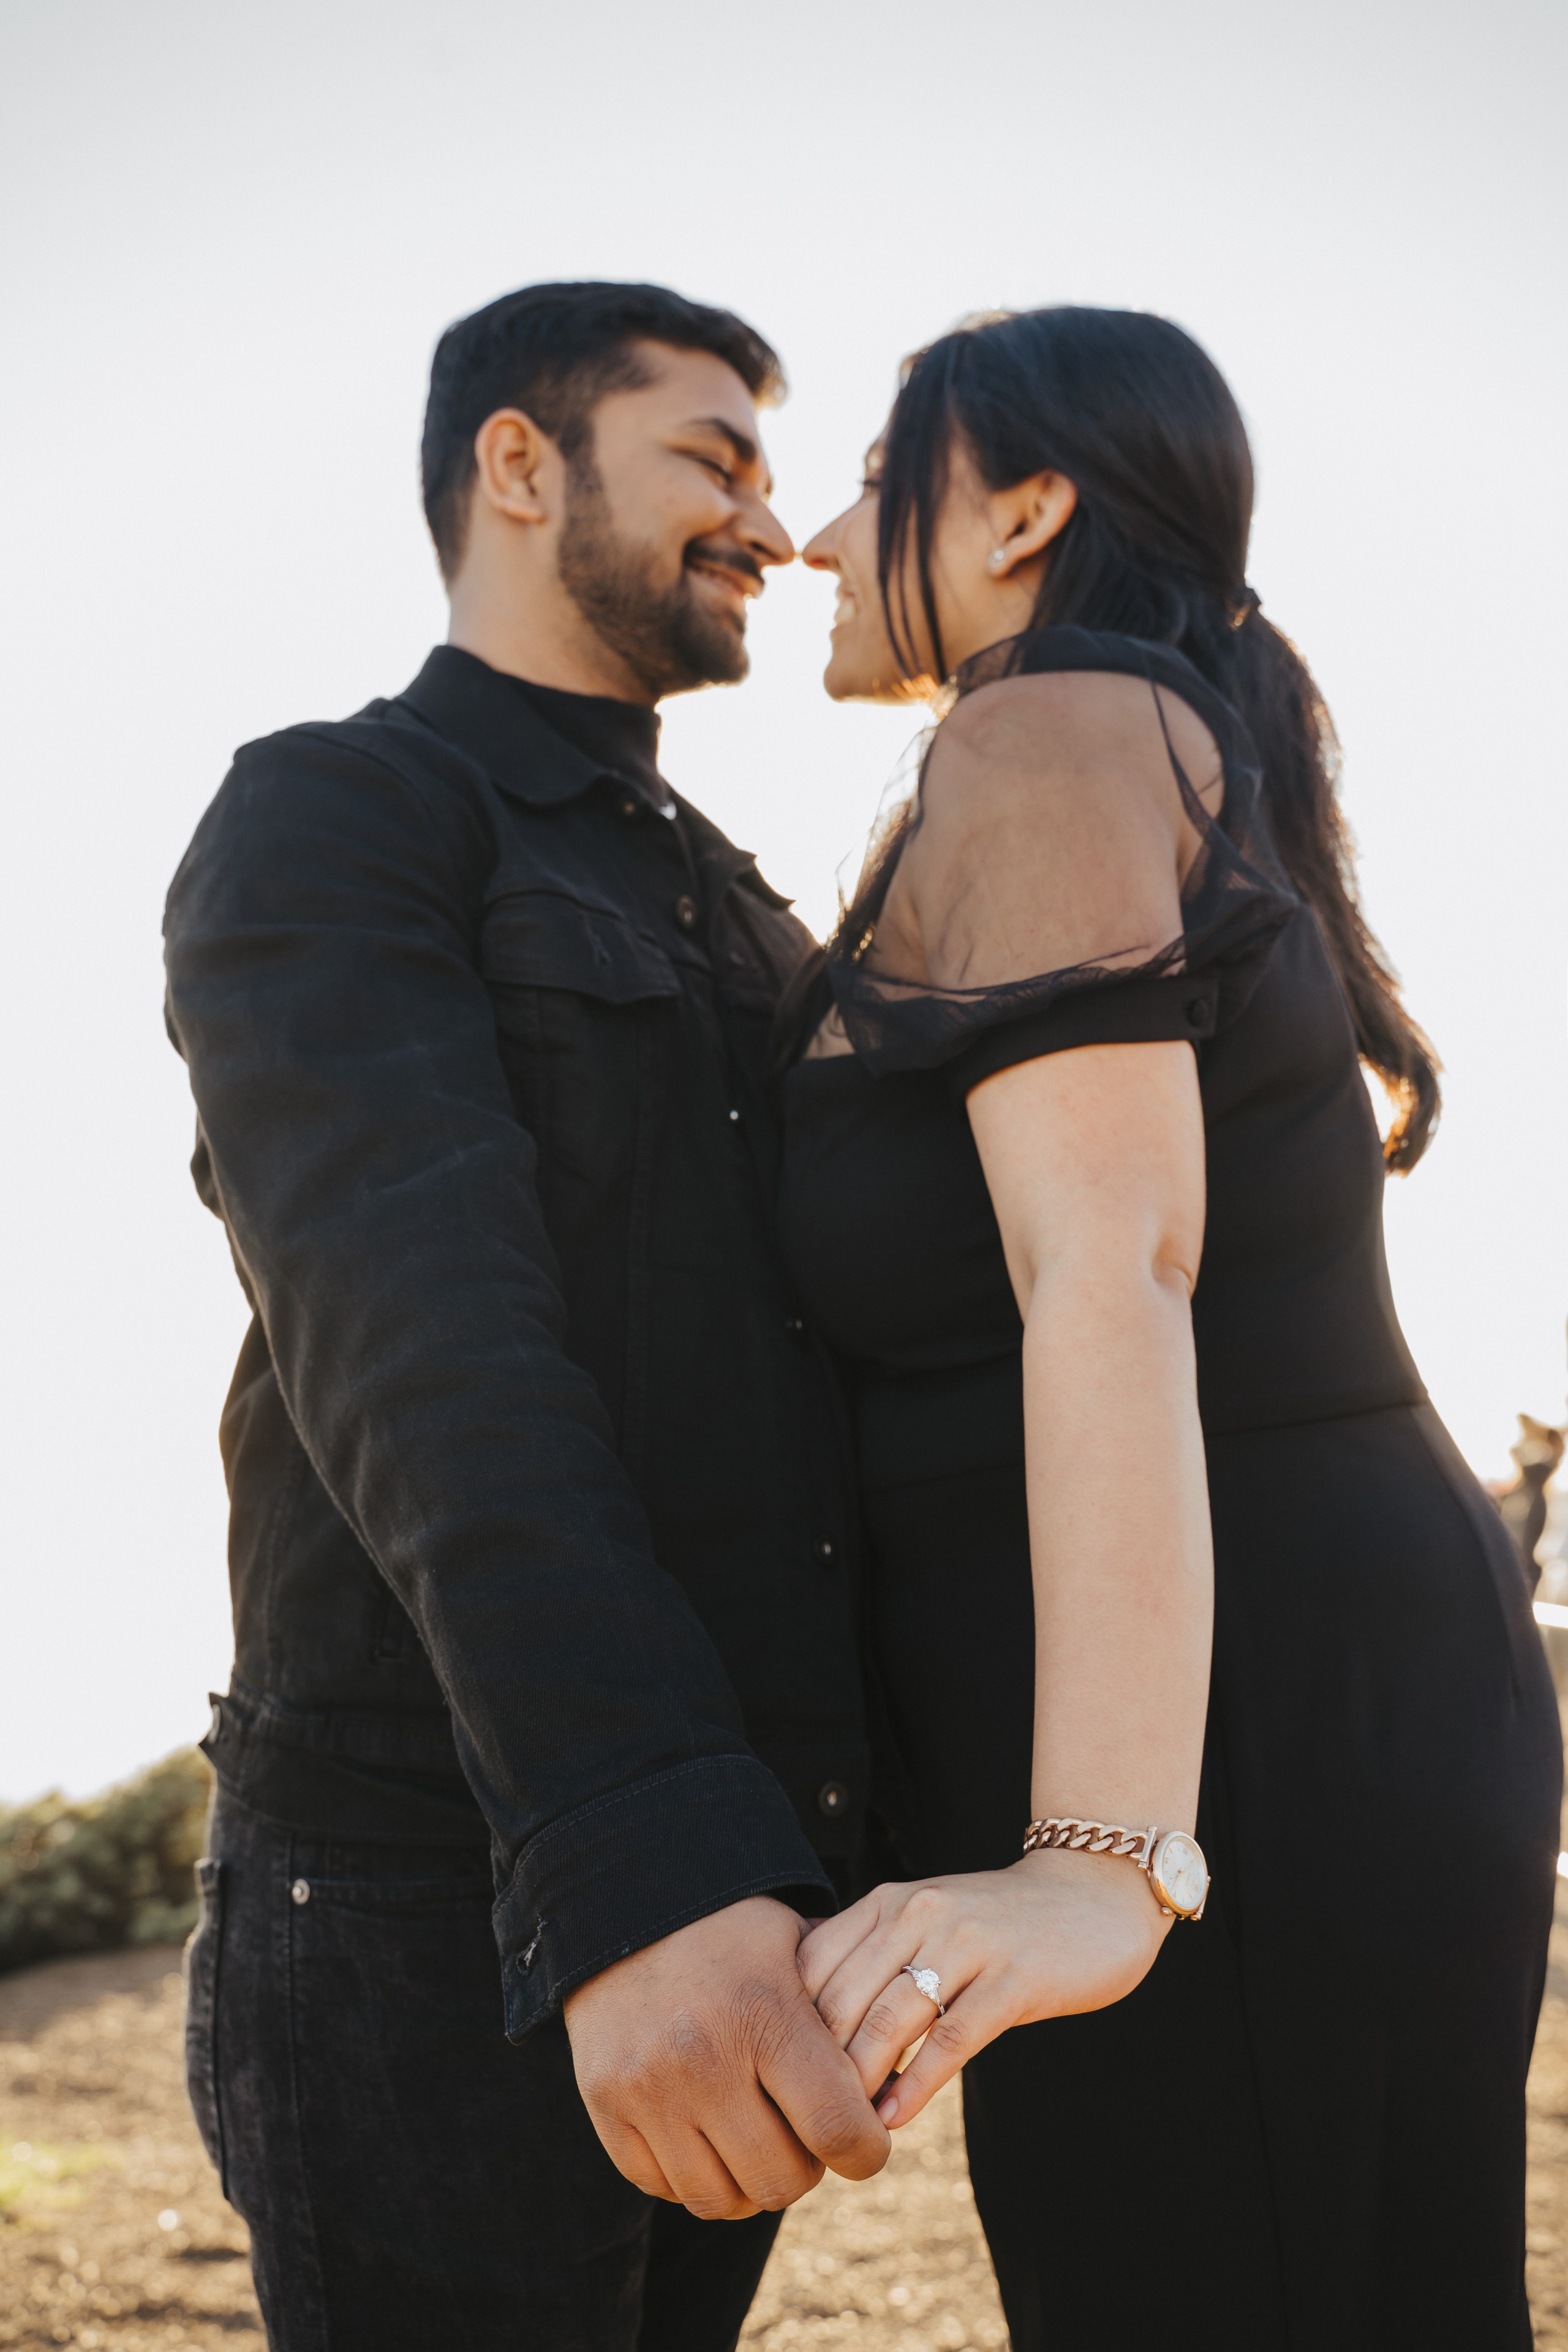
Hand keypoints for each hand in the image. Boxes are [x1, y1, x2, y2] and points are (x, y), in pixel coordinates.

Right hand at [564, 1894, 890, 2217]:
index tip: (867, 2142)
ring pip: (721, 2199)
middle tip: (806, 2135)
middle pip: (782, 2180)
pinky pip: (663, 2187)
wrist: (625, 1905)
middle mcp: (703, 2057)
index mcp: (764, 2014)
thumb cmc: (731, 1933)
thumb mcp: (800, 1949)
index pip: (837, 2129)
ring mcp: (647, 2088)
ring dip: (750, 2181)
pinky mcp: (605, 2106)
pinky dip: (694, 2176)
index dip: (867, 2152)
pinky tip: (708, 2136)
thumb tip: (899, 2080)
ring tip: (758, 2138)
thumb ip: (851, 2013)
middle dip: (808, 2168)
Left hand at [796, 1849, 1170, 2128]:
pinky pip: (951, 2039)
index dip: (786, 2023)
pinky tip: (894, 2118)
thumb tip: (803, 2032)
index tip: (776, 2075)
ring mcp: (968, 1942)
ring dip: (859, 2081)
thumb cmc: (997, 1922)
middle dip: (815, 2064)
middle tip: (801, 2117)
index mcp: (889, 1900)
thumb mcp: (926, 1922)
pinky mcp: (1014, 1977)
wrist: (1093, 1894)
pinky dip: (915, 2085)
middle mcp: (920, 1912)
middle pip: (842, 1996)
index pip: (812, 1962)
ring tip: (843, 2126)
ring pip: (889, 2019)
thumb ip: (872, 1959)